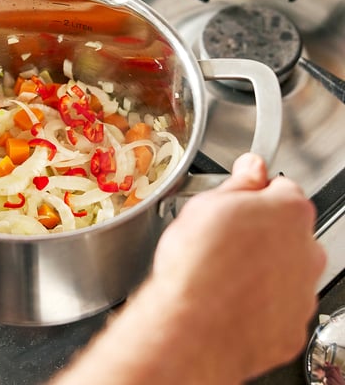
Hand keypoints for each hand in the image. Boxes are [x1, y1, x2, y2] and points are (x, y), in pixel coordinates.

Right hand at [148, 152, 326, 382]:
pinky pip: (278, 307)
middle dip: (261, 232)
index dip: (256, 192)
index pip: (283, 188)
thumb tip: (251, 169)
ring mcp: (303, 293)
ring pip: (284, 270)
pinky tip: (228, 298)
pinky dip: (259, 303)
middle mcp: (307, 252)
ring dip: (261, 268)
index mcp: (289, 212)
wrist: (191, 327)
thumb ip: (238, 183)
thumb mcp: (206, 204)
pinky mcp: (292, 328)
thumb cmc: (196, 266)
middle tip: (223, 238)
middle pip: (287, 231)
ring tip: (220, 272)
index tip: (240, 198)